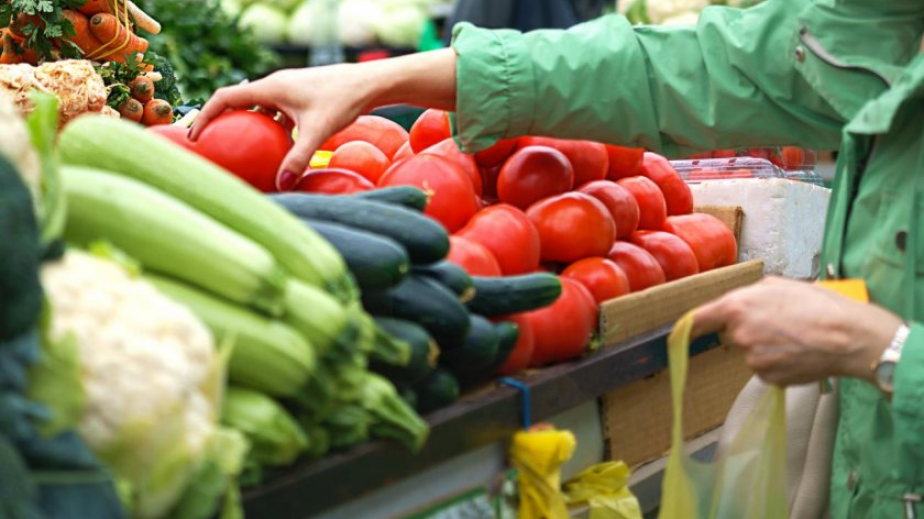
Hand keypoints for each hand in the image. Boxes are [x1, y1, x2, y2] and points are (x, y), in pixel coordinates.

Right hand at [189, 49, 457, 190]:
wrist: (370, 83)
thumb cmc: (344, 101)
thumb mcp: (318, 131)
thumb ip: (298, 158)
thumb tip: (281, 184)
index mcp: (270, 87)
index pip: (225, 98)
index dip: (205, 115)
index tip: (196, 136)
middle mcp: (275, 85)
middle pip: (238, 102)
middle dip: (222, 122)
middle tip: (211, 146)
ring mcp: (288, 90)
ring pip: (259, 109)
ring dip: (247, 126)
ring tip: (239, 151)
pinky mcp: (301, 97)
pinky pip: (277, 114)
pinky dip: (270, 129)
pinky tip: (276, 151)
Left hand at [692, 277, 903, 385]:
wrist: (847, 337)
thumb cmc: (818, 305)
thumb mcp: (779, 284)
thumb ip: (751, 294)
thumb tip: (741, 302)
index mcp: (737, 307)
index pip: (700, 318)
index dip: (691, 324)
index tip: (682, 330)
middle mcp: (739, 335)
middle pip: (733, 334)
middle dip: (750, 329)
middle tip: (780, 323)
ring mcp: (752, 359)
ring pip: (751, 352)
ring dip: (766, 347)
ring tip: (795, 337)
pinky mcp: (767, 377)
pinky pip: (765, 368)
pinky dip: (778, 362)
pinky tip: (798, 353)